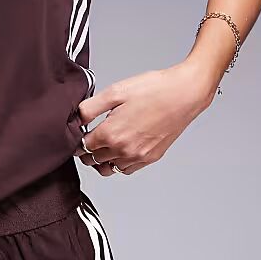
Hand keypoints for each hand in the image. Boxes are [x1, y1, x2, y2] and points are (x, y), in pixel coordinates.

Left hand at [76, 63, 211, 175]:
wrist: (184, 94)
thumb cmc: (153, 89)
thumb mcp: (115, 92)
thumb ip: (90, 108)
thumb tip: (76, 119)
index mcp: (110, 134)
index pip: (81, 147)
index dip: (78, 139)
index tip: (80, 133)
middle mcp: (123, 150)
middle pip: (93, 160)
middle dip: (87, 150)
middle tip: (90, 137)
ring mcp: (138, 156)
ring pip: (108, 169)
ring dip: (101, 160)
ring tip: (103, 145)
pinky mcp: (150, 158)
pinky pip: (126, 170)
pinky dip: (119, 163)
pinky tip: (121, 149)